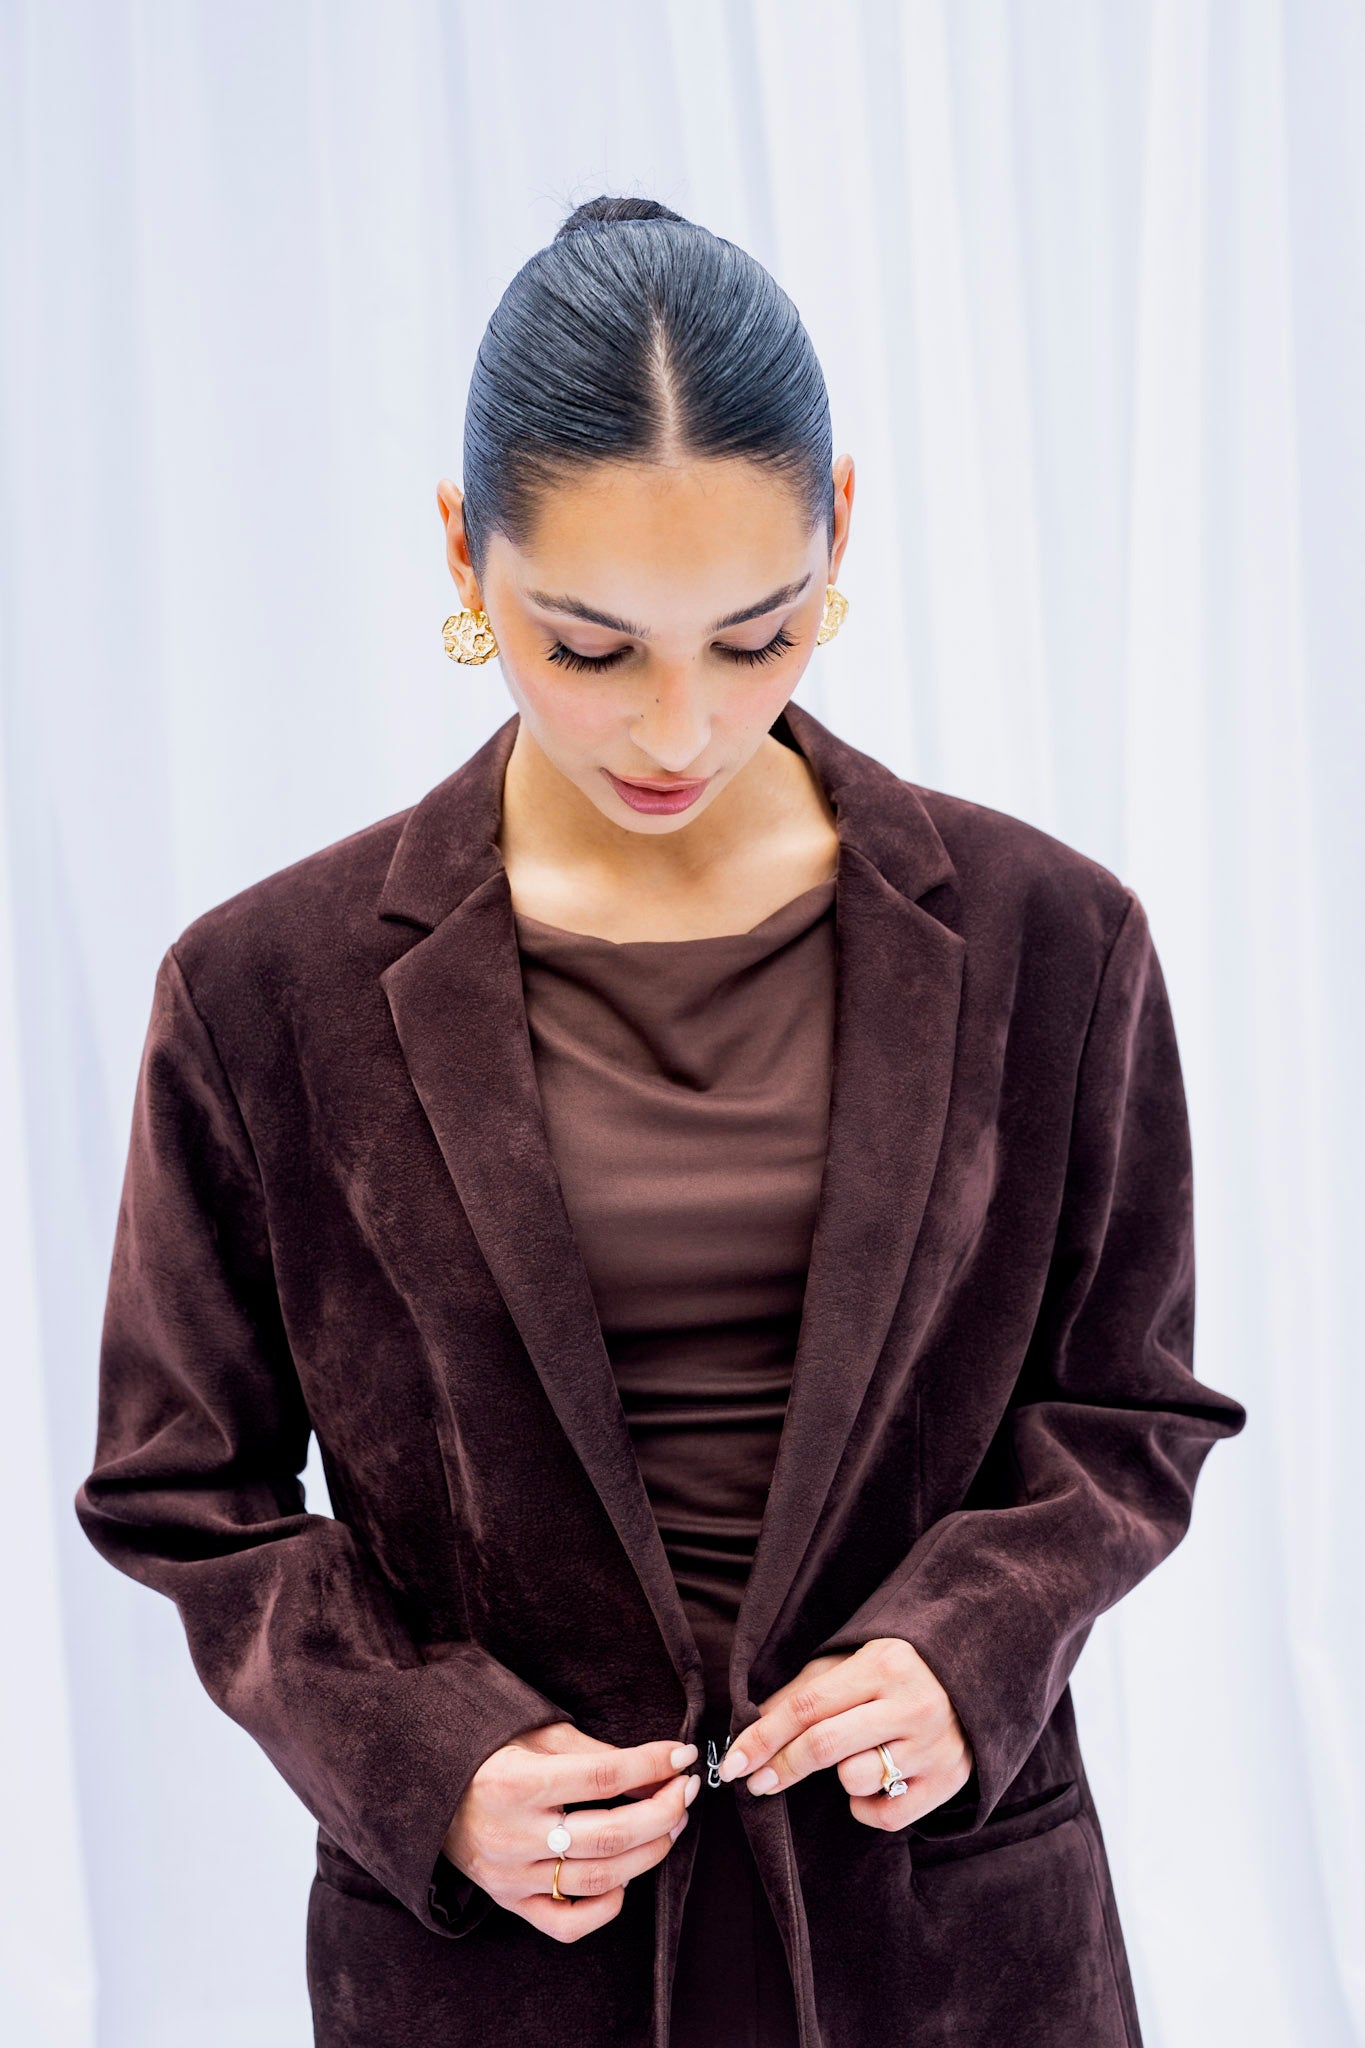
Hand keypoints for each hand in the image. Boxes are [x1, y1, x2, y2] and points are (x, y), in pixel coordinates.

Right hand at [441, 1721, 701, 1940]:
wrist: (430, 1792)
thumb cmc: (492, 1755)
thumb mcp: (538, 1736)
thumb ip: (599, 1755)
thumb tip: (660, 1770)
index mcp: (516, 1781)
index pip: (603, 1777)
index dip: (652, 1766)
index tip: (683, 1756)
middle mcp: (512, 1834)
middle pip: (610, 1834)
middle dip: (661, 1813)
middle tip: (684, 1793)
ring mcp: (511, 1876)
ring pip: (599, 1878)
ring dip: (649, 1852)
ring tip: (670, 1826)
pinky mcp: (510, 1902)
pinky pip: (568, 1923)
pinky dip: (606, 1905)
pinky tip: (624, 1878)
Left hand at [717, 1638, 972, 1830]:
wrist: (974, 1677)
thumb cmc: (898, 1671)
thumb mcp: (852, 1663)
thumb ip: (804, 1691)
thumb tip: (753, 1724)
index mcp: (883, 1665)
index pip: (808, 1706)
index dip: (763, 1736)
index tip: (733, 1763)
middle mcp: (911, 1704)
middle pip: (826, 1745)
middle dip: (782, 1766)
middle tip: (757, 1782)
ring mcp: (934, 1746)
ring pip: (856, 1779)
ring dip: (840, 1777)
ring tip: (852, 1760)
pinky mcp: (949, 1781)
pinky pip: (886, 1815)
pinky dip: (866, 1807)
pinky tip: (873, 1785)